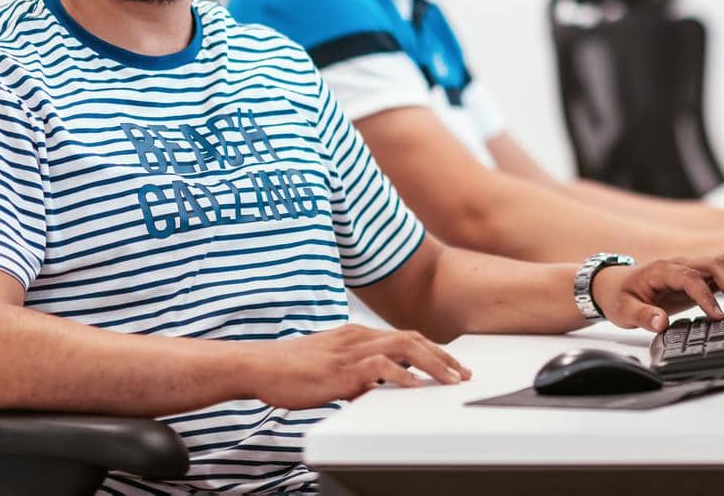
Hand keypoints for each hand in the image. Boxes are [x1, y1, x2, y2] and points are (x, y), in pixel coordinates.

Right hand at [252, 324, 472, 408]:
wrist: (260, 366)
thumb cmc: (289, 370)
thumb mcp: (330, 369)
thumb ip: (354, 374)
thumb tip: (373, 388)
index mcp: (357, 335)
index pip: (404, 338)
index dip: (432, 351)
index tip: (451, 365)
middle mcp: (359, 337)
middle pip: (412, 339)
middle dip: (442, 356)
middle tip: (462, 373)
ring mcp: (351, 351)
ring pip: (404, 348)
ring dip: (433, 364)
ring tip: (451, 380)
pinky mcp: (342, 369)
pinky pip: (380, 368)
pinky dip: (402, 376)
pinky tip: (416, 386)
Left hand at [591, 255, 723, 332]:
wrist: (615, 285)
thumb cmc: (620, 296)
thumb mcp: (623, 310)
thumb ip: (642, 316)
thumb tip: (661, 323)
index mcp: (662, 270)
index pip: (690, 277)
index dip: (706, 296)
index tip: (717, 317)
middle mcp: (680, 265)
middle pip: (714, 263)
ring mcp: (690, 268)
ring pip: (723, 265)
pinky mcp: (697, 277)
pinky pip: (722, 275)